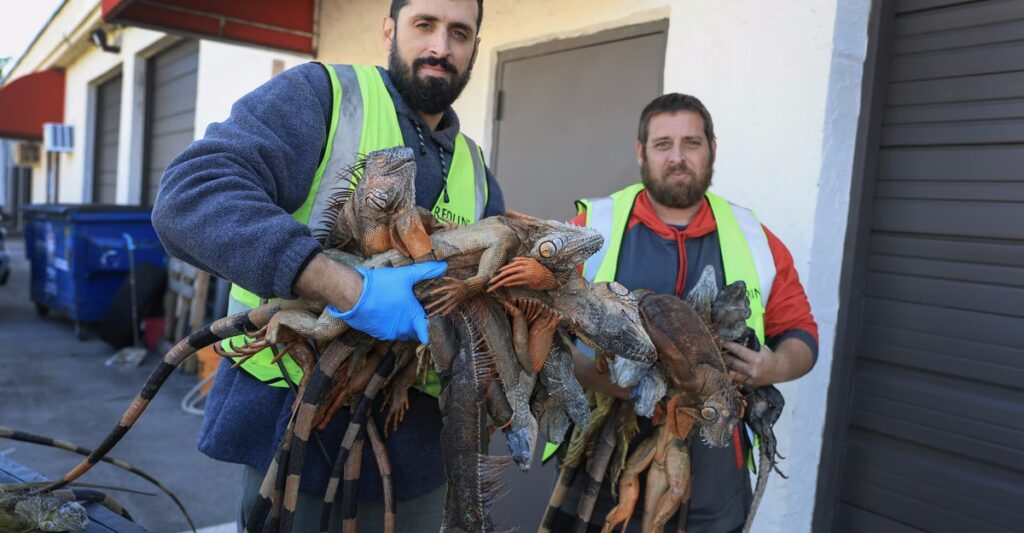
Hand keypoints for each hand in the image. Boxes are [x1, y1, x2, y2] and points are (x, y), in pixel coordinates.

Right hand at [326, 261, 446, 343]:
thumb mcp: (406, 275)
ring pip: (401, 332)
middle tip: (416, 310)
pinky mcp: (376, 333)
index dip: (432, 329)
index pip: (427, 333)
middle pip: (414, 332)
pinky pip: (388, 332)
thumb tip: (444, 266)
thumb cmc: (381, 285)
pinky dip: (390, 325)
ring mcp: (388, 333)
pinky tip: (386, 311)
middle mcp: (402, 329)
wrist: (353, 294)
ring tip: (400, 309)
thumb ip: (426, 271)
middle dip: (416, 323)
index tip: (433, 323)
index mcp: (412, 318)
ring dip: (402, 324)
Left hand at [722, 341, 778, 388]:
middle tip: (716, 349)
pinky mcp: (748, 384)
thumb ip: (748, 346)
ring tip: (717, 359)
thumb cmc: (768, 357)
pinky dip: (728, 373)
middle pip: (732, 362)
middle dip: (723, 355)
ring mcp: (749, 379)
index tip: (721, 342)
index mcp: (756, 359)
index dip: (729, 346)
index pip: (739, 351)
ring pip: (731, 372)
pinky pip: (734, 379)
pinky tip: (723, 368)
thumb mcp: (761, 349)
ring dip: (723, 365)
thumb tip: (733, 339)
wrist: (779, 371)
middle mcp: (752, 370)